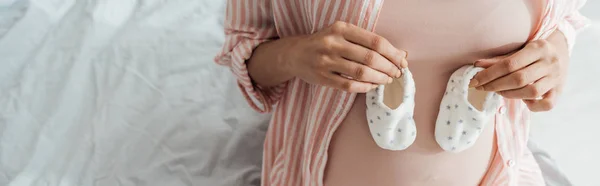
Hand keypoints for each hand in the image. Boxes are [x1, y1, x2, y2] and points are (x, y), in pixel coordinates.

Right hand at [285, 21, 407, 92]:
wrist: (295, 54)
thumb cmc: (326, 43)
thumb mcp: (342, 33)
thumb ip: (367, 41)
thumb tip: (399, 53)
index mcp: (341, 28)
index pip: (375, 41)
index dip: (393, 53)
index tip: (402, 60)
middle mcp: (333, 43)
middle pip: (370, 58)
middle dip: (389, 67)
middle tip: (397, 73)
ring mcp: (326, 62)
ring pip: (361, 73)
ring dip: (379, 78)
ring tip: (387, 80)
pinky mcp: (322, 78)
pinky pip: (349, 85)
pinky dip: (365, 87)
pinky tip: (372, 86)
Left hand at [470, 38, 568, 111]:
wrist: (561, 51)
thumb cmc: (533, 52)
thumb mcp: (519, 50)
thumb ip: (499, 59)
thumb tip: (477, 65)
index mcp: (538, 48)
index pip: (509, 64)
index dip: (489, 74)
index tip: (475, 81)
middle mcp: (550, 62)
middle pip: (519, 79)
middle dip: (496, 85)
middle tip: (482, 88)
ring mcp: (557, 77)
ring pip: (532, 91)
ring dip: (510, 94)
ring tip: (498, 92)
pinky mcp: (560, 91)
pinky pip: (547, 104)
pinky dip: (533, 106)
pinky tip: (523, 101)